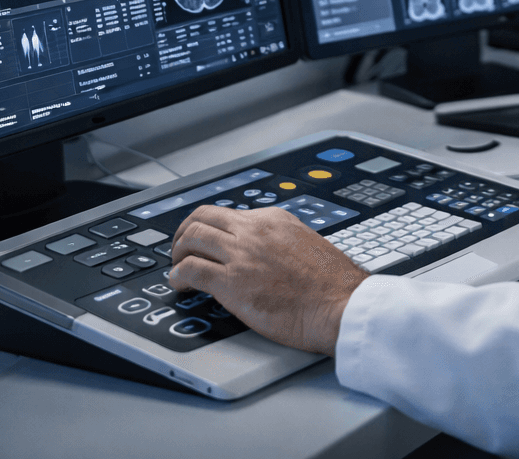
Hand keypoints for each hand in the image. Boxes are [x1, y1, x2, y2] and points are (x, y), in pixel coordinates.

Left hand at [167, 205, 367, 355]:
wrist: (341, 305)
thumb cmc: (333, 286)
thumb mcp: (306, 245)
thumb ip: (281, 243)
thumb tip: (267, 254)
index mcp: (274, 220)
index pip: (229, 214)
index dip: (210, 227)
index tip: (205, 240)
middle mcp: (255, 231)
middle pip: (203, 217)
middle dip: (185, 233)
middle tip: (181, 249)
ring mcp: (242, 255)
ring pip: (192, 238)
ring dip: (178, 253)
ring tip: (177, 268)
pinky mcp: (232, 282)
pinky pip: (191, 270)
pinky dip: (178, 276)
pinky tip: (179, 285)